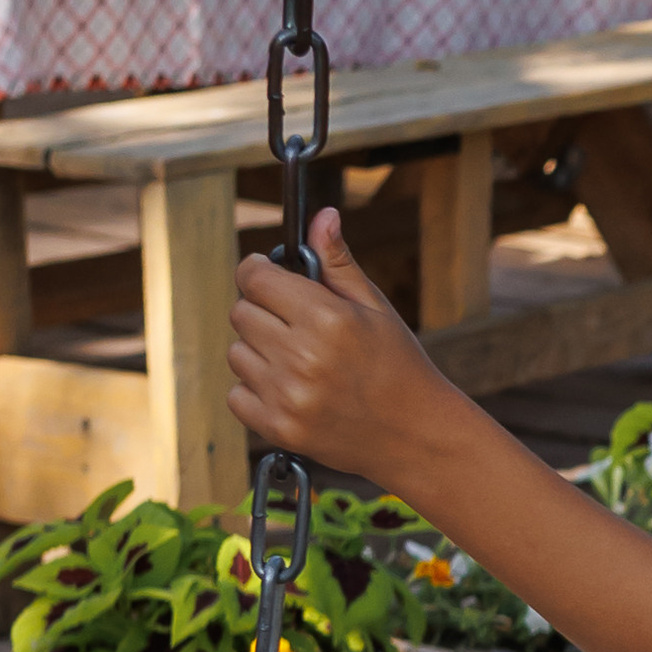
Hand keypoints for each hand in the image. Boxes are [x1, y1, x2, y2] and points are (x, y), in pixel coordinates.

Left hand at [225, 207, 449, 484]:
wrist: (415, 434)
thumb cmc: (398, 364)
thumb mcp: (375, 307)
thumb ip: (339, 263)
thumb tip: (322, 217)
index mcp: (327, 319)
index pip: (256, 278)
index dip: (257, 271)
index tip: (266, 274)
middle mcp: (302, 357)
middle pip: (241, 313)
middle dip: (261, 310)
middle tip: (293, 323)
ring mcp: (287, 396)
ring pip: (236, 354)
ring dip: (258, 351)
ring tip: (298, 361)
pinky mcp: (277, 428)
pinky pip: (236, 395)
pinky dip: (255, 390)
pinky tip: (290, 389)